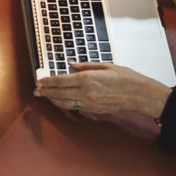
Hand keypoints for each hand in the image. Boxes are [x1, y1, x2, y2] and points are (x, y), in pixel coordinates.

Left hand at [35, 62, 172, 118]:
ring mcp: (90, 103)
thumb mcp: (105, 65)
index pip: (61, 81)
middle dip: (46, 92)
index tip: (39, 81)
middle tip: (36, 90)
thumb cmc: (126, 78)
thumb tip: (71, 65)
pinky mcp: (94, 109)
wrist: (139, 94)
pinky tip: (60, 100)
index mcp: (88, 79)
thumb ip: (85, 65)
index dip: (48, 82)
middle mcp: (86, 92)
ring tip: (44, 96)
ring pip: (65, 102)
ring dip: (53, 99)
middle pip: (60, 93)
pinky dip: (65, 103)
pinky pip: (75, 106)